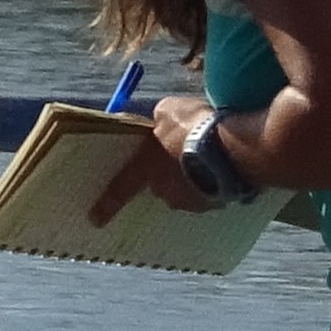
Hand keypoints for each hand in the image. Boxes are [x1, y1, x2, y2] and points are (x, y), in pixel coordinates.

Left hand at [91, 91, 224, 222]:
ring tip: (208, 154)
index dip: (107, 204)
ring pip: (185, 188)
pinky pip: (209, 191)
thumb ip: (158, 118)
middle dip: (167, 171)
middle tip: (180, 152)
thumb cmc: (195, 128)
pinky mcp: (215, 204)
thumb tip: (158, 119)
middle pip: (159, 184)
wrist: (235, 149)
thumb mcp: (169, 110)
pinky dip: (213, 180)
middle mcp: (164, 191)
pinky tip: (224, 164)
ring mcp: (190, 201)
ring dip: (192, 175)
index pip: (120, 188)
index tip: (95, 220)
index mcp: (146, 170)